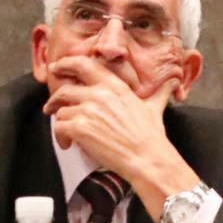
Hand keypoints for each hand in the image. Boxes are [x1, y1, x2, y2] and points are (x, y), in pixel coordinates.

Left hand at [43, 56, 199, 216]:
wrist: (147, 158)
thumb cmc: (151, 136)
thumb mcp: (154, 108)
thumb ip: (159, 93)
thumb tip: (172, 84)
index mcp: (115, 86)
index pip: (84, 64)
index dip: (66, 64)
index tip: (58, 67)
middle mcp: (99, 94)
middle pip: (64, 89)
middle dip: (54, 99)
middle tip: (51, 106)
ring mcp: (87, 110)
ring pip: (60, 111)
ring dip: (61, 123)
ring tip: (67, 133)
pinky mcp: (79, 128)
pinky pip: (58, 128)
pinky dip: (60, 137)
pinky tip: (69, 144)